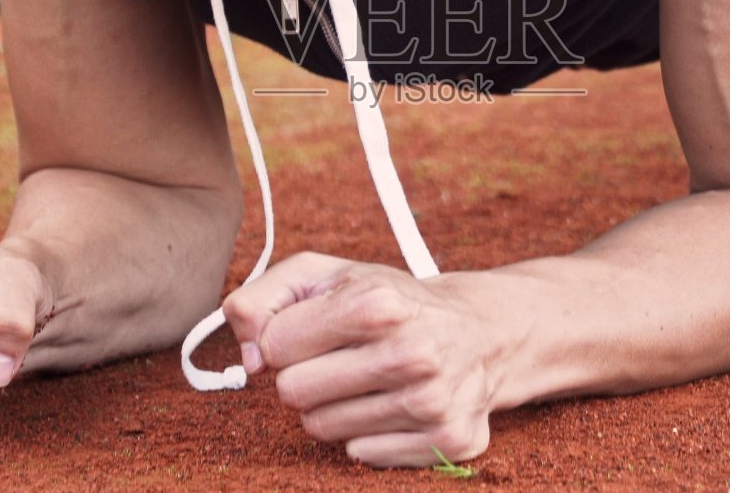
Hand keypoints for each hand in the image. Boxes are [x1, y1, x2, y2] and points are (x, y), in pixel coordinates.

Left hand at [223, 253, 496, 466]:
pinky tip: (393, 404)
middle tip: (339, 359)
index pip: (275, 345)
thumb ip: (263, 298)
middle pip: (293, 392)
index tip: (315, 331)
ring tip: (367, 380)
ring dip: (333, 406)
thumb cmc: (390, 302)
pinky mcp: (448, 439)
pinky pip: (359, 454)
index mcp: (377, 303)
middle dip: (305, 376)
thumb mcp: (326, 275)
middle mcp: (410, 352)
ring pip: (321, 428)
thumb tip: (249, 358)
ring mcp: (432, 400)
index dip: (286, 338)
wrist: (480, 331)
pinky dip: (367, 433)